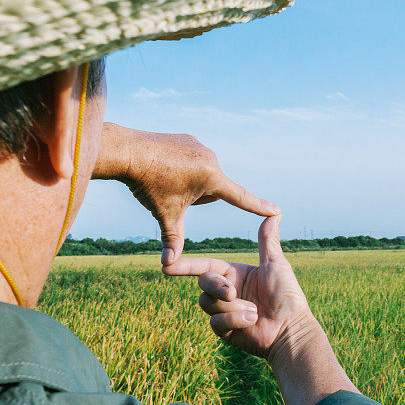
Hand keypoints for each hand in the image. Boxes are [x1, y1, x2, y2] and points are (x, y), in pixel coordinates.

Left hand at [93, 124, 279, 264]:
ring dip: (190, 183)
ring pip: (203, 175)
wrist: (127, 151)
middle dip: (197, 198)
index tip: (276, 210)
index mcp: (210, 177)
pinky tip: (163, 168)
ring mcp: (199, 146)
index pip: (239, 197)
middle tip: (172, 194)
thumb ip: (173, 239)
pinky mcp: (189, 139)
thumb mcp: (165, 214)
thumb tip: (169, 265)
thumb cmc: (148, 184)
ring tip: (165, 181)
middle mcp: (211, 158)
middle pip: (213, 190)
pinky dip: (182, 168)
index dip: (258, 206)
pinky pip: (193, 160)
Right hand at [163, 215, 317, 360]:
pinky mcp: (225, 331)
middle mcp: (226, 291)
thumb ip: (267, 240)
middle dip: (216, 287)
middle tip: (231, 293)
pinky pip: (215, 322)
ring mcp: (224, 312)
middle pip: (203, 283)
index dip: (186, 265)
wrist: (291, 329)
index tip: (167, 263)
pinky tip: (252, 321)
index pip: (205, 266)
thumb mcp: (275, 264)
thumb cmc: (287, 295)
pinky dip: (234, 320)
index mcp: (234, 274)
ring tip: (253, 311)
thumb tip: (275, 213)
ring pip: (207, 303)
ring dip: (230, 306)